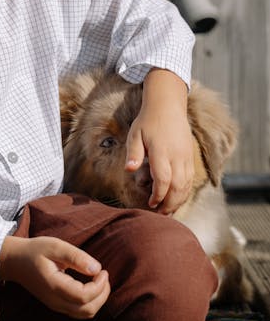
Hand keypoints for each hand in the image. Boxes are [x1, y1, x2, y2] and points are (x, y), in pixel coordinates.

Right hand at [0, 235, 109, 318]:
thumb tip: (97, 269)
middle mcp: (55, 301)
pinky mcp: (57, 305)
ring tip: (99, 280)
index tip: (102, 270)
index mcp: (54, 286)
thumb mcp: (55, 246)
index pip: (83, 296)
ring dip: (98, 300)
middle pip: (87, 310)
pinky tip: (90, 285)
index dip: (99, 286)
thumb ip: (76, 257)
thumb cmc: (35, 251)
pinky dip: (90, 302)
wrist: (16, 261)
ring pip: (85, 314)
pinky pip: (79, 311)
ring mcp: (55, 306)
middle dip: (102, 294)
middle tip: (103, 275)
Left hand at [125, 69, 193, 213]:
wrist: (168, 105)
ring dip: (179, 200)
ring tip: (168, 211)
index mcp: (162, 151)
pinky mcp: (190, 156)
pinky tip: (177, 199)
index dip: (158, 196)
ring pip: (187, 185)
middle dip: (170, 204)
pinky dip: (185, 192)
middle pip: (178, 187)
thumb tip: (129, 170)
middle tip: (160, 215)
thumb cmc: (148, 121)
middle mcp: (177, 156)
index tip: (150, 204)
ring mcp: (186, 156)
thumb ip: (134, 153)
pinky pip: (191, 178)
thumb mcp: (135, 134)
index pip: (163, 180)